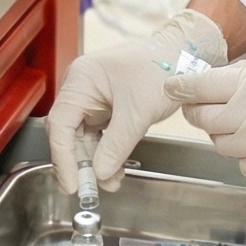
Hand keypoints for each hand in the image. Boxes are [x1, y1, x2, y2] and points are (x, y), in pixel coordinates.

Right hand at [46, 9, 229, 193]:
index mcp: (81, 80)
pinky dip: (106, 152)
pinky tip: (115, 170)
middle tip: (86, 189)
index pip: (60, 124)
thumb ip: (117, 144)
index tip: (73, 182)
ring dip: (94, 161)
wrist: (185, 56)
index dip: (63, 157)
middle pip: (68, 133)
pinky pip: (98, 134)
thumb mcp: (138, 112)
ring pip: (83, 137)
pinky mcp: (107, 107)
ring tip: (110, 182)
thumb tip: (100, 172)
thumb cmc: (162, 68)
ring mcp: (94, 97)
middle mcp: (82, 88)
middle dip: (78, 163)